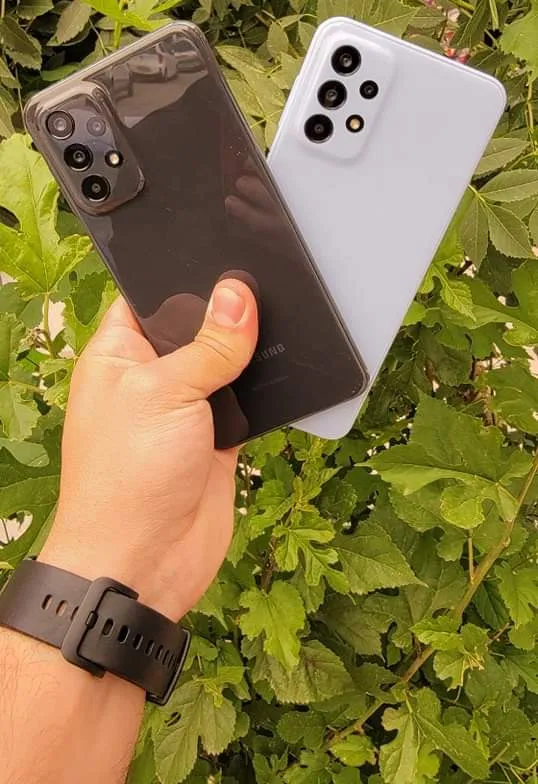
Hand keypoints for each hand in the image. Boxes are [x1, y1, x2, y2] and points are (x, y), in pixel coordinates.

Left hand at [39, 278, 257, 620]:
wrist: (144, 562)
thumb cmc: (126, 476)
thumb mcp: (163, 392)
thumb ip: (208, 344)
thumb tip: (238, 295)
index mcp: (118, 354)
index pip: (150, 296)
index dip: (185, 278)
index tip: (226, 255)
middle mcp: (150, 376)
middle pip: (197, 327)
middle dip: (228, 313)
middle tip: (268, 284)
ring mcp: (185, 408)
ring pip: (227, 363)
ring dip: (251, 353)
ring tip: (287, 318)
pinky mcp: (217, 437)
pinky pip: (248, 400)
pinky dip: (266, 389)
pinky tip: (290, 367)